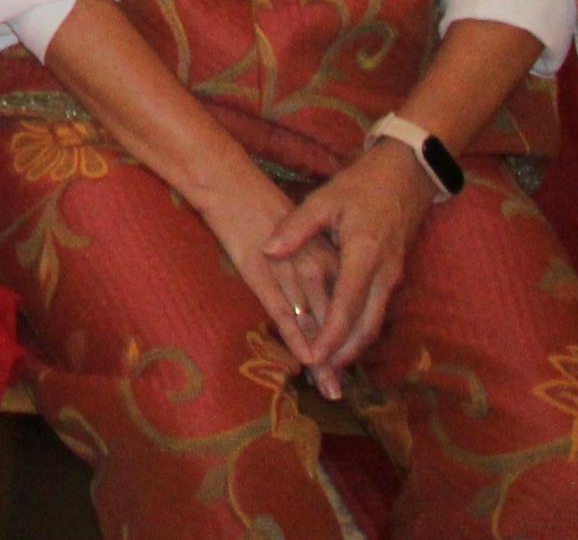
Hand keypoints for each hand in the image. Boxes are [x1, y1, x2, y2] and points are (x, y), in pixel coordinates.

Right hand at [188, 152, 340, 383]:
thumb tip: (321, 298)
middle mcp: (315, 265)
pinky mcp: (262, 272)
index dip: (348, 340)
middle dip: (337, 359)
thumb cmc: (260, 206)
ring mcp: (289, 269)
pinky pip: (283, 310)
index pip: (347, 305)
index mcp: (328, 254)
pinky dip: (296, 335)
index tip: (348, 369)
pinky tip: (304, 359)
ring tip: (327, 388)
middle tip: (339, 392)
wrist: (229, 183)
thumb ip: (314, 262)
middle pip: (333, 320)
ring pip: (312, 321)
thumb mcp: (301, 233)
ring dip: (321, 357)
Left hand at [262, 144, 440, 391]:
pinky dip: (359, 329)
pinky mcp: (393, 275)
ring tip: (329, 366)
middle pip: (366, 326)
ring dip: (353, 346)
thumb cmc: (363, 185)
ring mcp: (393, 276)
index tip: (313, 357)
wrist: (407, 174)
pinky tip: (342, 338)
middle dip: (343, 353)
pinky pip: (376, 311)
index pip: (346, 306)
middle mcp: (384, 273)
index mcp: (365, 255)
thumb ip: (296, 228)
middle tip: (321, 375)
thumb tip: (268, 251)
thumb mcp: (325, 199)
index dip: (330, 335)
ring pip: (374, 322)